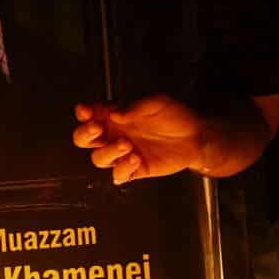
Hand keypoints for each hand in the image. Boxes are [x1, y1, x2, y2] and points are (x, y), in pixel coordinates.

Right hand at [72, 96, 206, 183]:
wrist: (195, 137)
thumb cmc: (174, 116)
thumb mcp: (156, 103)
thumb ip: (135, 107)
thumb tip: (115, 114)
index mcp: (115, 116)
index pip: (89, 114)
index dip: (83, 113)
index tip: (87, 111)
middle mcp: (114, 135)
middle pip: (83, 139)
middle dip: (85, 134)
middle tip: (97, 128)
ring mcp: (122, 154)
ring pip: (98, 158)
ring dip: (108, 152)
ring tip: (126, 144)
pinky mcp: (134, 170)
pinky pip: (118, 175)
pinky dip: (122, 168)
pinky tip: (136, 158)